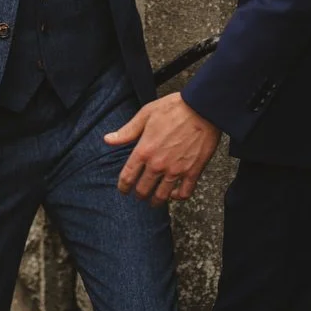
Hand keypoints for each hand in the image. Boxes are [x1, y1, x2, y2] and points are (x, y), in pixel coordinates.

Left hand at [104, 92, 218, 204]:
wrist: (202, 108)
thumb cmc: (174, 108)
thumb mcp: (145, 115)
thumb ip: (127, 131)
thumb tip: (108, 140)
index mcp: (144, 150)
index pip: (127, 176)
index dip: (123, 187)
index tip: (123, 190)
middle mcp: (158, 164)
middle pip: (143, 190)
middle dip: (139, 194)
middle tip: (139, 195)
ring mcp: (176, 170)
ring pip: (162, 195)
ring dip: (156, 201)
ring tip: (154, 202)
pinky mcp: (193, 171)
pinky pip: (184, 193)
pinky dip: (178, 197)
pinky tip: (174, 194)